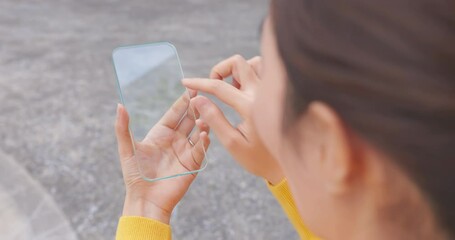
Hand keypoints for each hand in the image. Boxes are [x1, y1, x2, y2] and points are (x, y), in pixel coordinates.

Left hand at [115, 92, 209, 223]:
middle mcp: (175, 140)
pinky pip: (201, 149)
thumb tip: (119, 105)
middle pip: (189, 119)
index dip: (183, 101)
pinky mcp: (193, 163)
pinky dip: (205, 140)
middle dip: (196, 108)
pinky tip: (205, 134)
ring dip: (202, 122)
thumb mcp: (127, 149)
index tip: (191, 89)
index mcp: (160, 133)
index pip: (175, 113)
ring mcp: (185, 151)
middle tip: (203, 97)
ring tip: (204, 115)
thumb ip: (123, 127)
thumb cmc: (135, 176)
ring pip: (198, 131)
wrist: (145, 199)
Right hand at [182, 55, 282, 184]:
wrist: (287, 165)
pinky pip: (264, 71)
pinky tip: (243, 90)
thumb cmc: (259, 158)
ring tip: (230, 88)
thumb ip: (214, 119)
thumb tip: (197, 99)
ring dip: (237, 71)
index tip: (186, 82)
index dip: (199, 83)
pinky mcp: (276, 94)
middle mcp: (262, 94)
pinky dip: (250, 73)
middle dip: (219, 71)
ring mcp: (271, 91)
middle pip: (238, 63)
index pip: (219, 87)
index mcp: (249, 107)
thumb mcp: (232, 143)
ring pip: (253, 63)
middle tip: (213, 87)